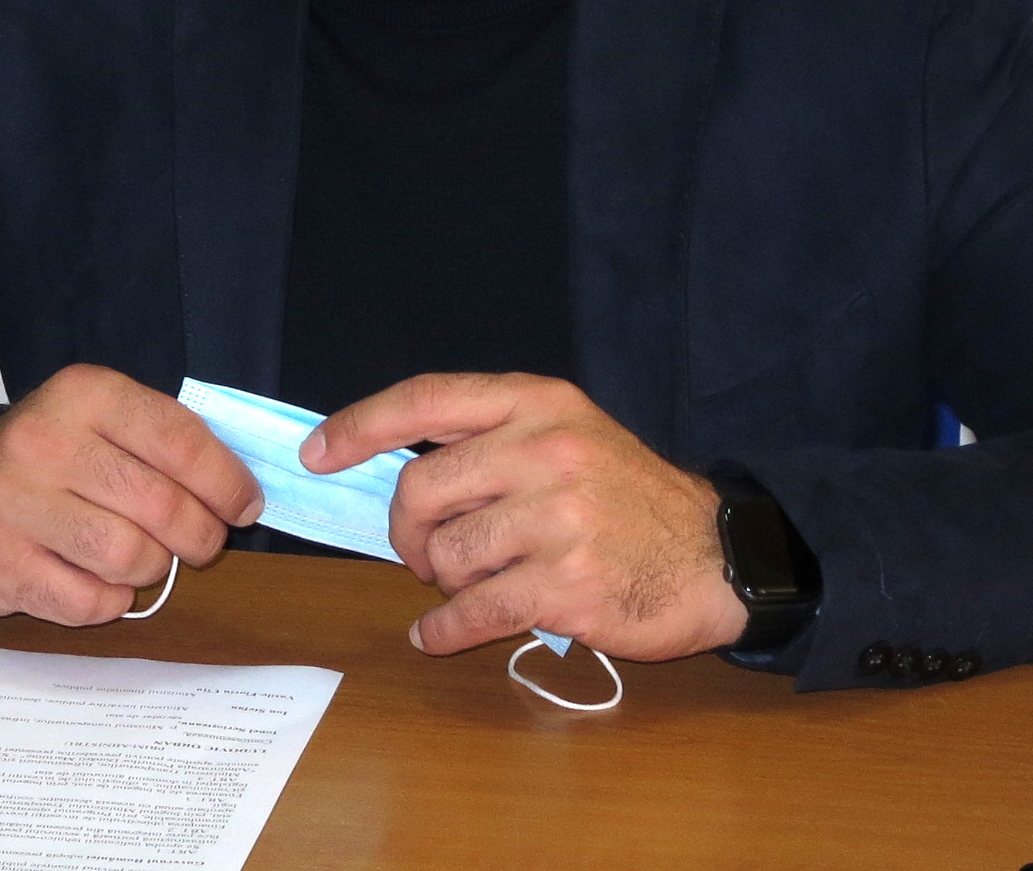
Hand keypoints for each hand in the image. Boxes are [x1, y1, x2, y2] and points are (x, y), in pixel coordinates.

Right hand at [0, 364, 261, 625]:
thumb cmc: (57, 461)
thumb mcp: (105, 423)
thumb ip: (168, 443)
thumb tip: (245, 493)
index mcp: (83, 394)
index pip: (180, 440)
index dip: (226, 482)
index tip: (245, 507)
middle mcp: (43, 441)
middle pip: (160, 505)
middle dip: (199, 535)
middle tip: (202, 544)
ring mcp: (12, 503)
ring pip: (128, 556)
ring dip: (153, 568)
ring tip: (147, 559)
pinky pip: (87, 600)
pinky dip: (110, 601)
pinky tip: (104, 582)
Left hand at [303, 373, 745, 662]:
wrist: (714, 557)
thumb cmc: (630, 498)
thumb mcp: (572, 435)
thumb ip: (494, 442)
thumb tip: (395, 472)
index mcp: (540, 404)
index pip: (427, 399)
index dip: (360, 425)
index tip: (319, 453)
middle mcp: (546, 451)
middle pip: (420, 488)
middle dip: (408, 532)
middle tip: (427, 554)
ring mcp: (558, 518)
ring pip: (445, 554)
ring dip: (441, 581)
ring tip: (470, 584)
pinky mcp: (566, 585)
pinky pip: (472, 611)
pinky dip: (444, 630)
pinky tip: (440, 634)